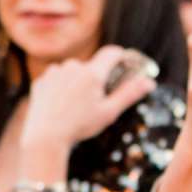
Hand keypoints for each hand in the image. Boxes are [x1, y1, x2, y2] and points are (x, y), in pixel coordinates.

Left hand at [18, 45, 156, 158]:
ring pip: (72, 72)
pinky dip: (60, 88)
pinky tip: (60, 105)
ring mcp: (54, 72)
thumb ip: (129, 94)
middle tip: (95, 100)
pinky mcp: (41, 81)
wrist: (44, 138)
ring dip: (77, 82)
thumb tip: (150, 82)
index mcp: (92, 73)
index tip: (124, 63)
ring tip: (74, 106)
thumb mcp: (108, 112)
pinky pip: (56, 79)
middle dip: (96, 78)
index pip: (112, 53)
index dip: (121, 56)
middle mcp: (72, 67)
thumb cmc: (79, 127)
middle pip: (91, 66)